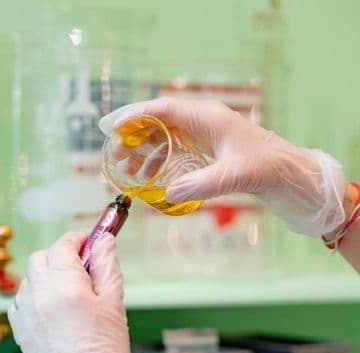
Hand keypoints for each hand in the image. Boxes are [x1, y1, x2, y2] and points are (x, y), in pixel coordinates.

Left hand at [8, 231, 151, 352]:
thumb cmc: (106, 348)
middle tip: (79, 267)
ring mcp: (25, 313)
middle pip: (41, 257)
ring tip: (67, 292)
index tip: (88, 240)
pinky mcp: (19, 329)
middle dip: (60, 255)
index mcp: (66, 287)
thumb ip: (107, 264)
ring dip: (46, 275)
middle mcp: (40, 296)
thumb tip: (104, 239)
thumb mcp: (114, 301)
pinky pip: (21, 299)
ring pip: (29, 277)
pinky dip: (34, 295)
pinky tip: (52, 308)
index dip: (77, 238)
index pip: (64, 245)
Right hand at [99, 98, 344, 236]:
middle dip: (134, 137)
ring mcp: (203, 134)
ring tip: (128, 170)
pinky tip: (149, 174)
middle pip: (159, 122)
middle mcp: (202, 121)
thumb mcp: (234, 176)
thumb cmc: (266, 169)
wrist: (288, 175)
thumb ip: (201, 184)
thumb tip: (168, 194)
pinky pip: (174, 148)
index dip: (135, 116)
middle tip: (117, 157)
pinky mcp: (206, 148)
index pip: (164, 109)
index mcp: (208, 118)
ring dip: (144, 150)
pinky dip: (158, 159)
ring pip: (164, 135)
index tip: (113, 127)